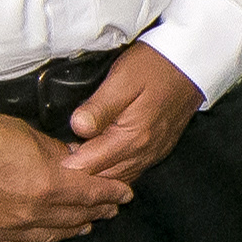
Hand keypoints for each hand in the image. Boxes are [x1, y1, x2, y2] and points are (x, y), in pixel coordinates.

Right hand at [0, 112, 133, 241]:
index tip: (126, 194)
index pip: (93, 194)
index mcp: (50, 186)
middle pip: (77, 216)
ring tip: (86, 225)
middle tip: (111, 209)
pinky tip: (44, 237)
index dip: (112, 194)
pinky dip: (36, 240)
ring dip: (73, 229)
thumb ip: (58, 154)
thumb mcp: (31, 136)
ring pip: (53, 235)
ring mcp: (12, 229)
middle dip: (98, 211)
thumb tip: (76, 160)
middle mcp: (35, 213)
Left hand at [59, 42, 201, 190]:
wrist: (192, 62)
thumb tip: (77, 127)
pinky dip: (114, 171)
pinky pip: (132, 171)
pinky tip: (102, 161)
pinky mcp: (158, 149)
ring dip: (97, 175)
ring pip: (118, 178)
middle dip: (79, 175)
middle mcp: (144, 152)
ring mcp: (153, 153)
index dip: (66, 164)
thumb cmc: (156, 66)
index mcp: (132, 137)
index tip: (50, 157)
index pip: (90, 166)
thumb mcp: (123, 79)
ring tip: (76, 161)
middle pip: (103, 178)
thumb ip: (100, 107)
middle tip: (57, 162)